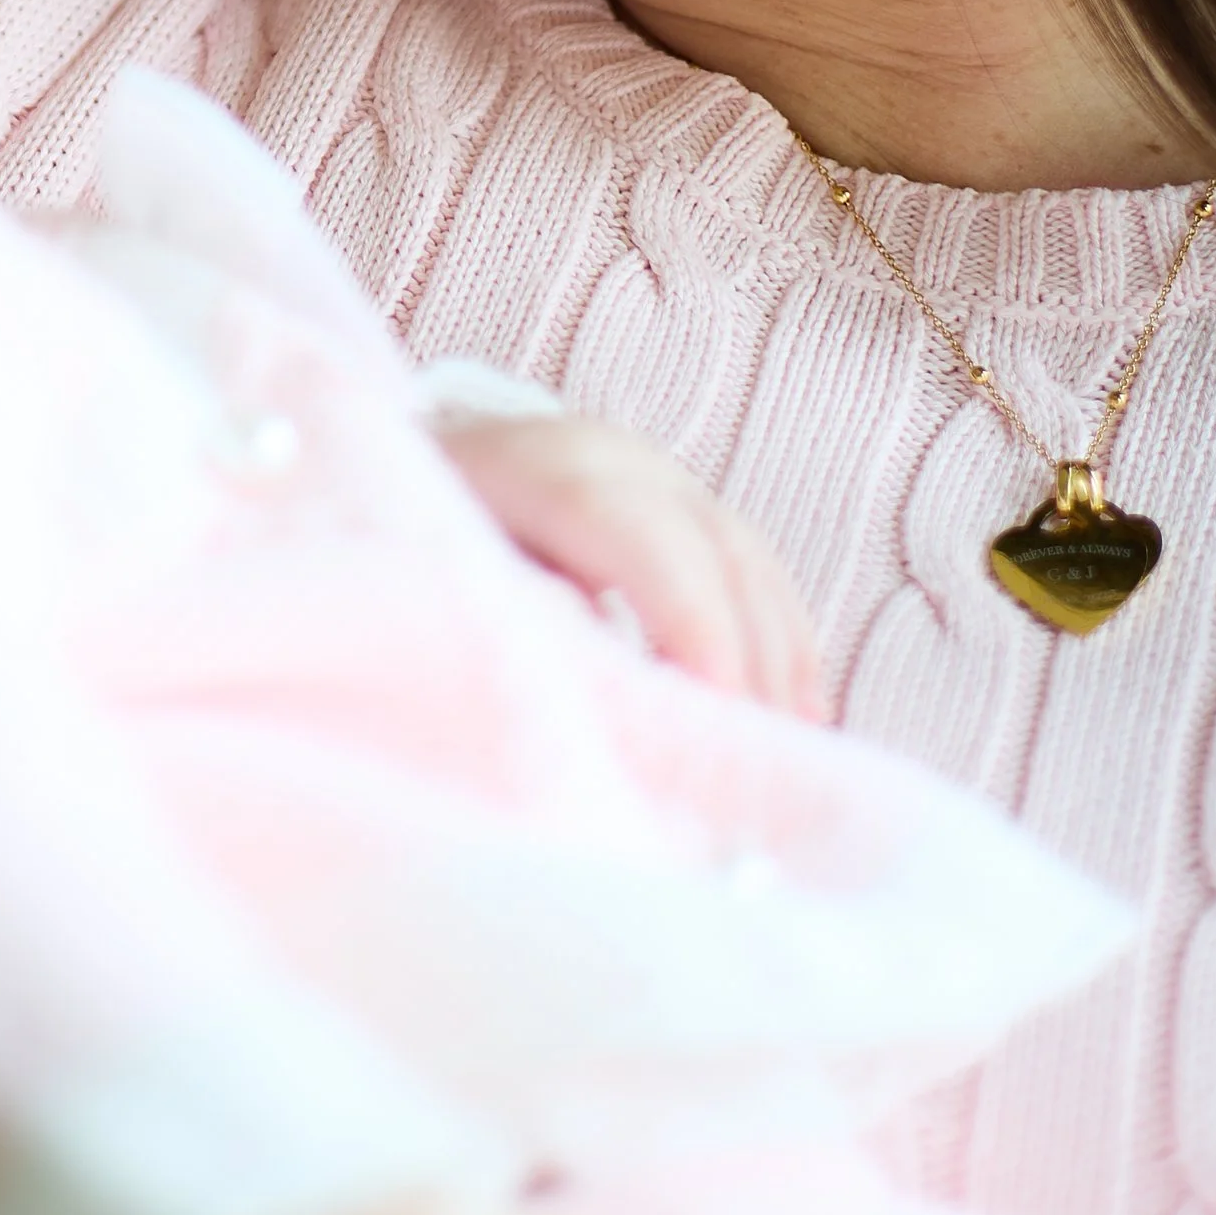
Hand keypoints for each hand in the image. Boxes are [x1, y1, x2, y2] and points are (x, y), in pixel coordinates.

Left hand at [434, 413, 825, 718]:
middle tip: (763, 755)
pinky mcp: (683, 506)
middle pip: (707, 545)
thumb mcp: (433, 566)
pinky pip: (752, 566)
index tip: (718, 700)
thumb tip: (588, 675)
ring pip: (744, 556)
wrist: (414, 463)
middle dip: (745, 650)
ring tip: (795, 746)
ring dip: (778, 651)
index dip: (686, 613)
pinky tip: (801, 708)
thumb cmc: (414, 534)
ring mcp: (658, 476)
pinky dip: (782, 635)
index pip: (635, 531)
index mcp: (538, 466)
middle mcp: (613, 459)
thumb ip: (507, 610)